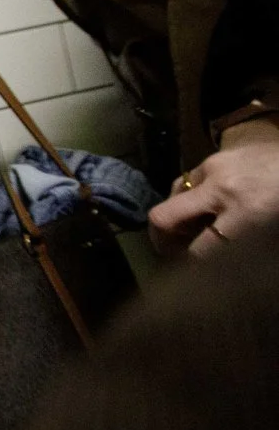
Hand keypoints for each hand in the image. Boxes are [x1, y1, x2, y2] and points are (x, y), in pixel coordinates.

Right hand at [148, 118, 278, 256]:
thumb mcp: (276, 232)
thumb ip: (241, 244)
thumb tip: (211, 261)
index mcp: (247, 212)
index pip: (200, 251)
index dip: (190, 266)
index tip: (189, 276)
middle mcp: (222, 188)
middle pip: (165, 217)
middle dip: (162, 239)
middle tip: (171, 252)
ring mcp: (216, 166)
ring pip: (174, 194)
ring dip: (177, 213)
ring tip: (191, 227)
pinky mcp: (219, 154)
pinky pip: (192, 179)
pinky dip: (194, 195)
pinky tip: (209, 203)